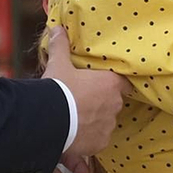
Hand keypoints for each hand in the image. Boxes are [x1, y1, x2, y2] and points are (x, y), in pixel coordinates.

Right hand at [43, 24, 124, 162]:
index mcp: (110, 84)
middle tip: (80, 103)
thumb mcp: (58, 64)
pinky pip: (96, 141)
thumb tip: (56, 28)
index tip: (102, 87)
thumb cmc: (58, 89)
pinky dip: (87, 140)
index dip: (113, 85)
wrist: (50, 120)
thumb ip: (60, 46)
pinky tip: (74, 136)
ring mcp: (108, 126)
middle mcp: (114, 105)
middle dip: (99, 105)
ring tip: (73, 121)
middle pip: (111, 104)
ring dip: (92, 123)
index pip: (123, 83)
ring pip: (103, 123)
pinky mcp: (99, 144)